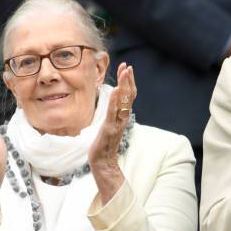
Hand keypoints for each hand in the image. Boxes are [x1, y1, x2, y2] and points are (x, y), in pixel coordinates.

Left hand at [88, 63, 135, 204]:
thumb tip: (112, 104)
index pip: (128, 96)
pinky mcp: (109, 130)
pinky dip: (115, 101)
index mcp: (121, 117)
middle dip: (128, 80)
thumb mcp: (108, 126)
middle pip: (129, 97)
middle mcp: (122, 119)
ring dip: (125, 86)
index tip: (127, 68)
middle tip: (128, 66)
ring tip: (125, 72)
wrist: (102, 163)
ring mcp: (116, 124)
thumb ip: (112, 115)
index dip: (129, 82)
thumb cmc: (103, 145)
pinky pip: (113, 113)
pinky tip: (116, 91)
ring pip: (124, 102)